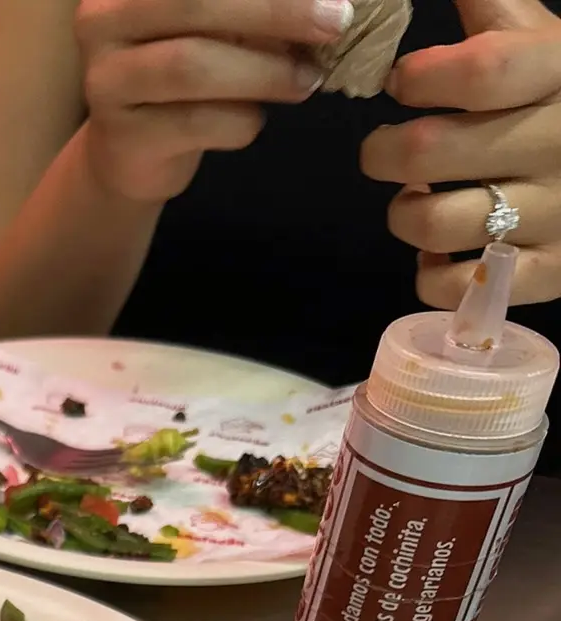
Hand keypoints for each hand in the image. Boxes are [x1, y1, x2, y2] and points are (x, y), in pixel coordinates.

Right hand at [77, 0, 353, 202]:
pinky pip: (194, 124)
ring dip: (264, 72)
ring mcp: (105, 81)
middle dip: (277, 10)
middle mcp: (103, 19)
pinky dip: (241, 122)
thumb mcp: (215, 16)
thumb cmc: (182, 65)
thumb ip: (253, 3)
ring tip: (307, 80)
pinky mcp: (122, 137)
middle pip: (197, 2)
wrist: (130, 151)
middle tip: (336, 21)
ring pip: (192, 66)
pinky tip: (257, 119)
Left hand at [365, 0, 560, 305]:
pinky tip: (440, 249)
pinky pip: (457, 286)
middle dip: (383, 152)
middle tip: (385, 148)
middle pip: (430, 152)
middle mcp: (559, 142)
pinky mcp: (550, 271)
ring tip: (415, 197)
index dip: (420, 78)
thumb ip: (490, 14)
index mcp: (558, 70)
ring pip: (434, 224)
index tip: (402, 83)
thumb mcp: (542, 40)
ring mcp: (555, 212)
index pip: (480, 70)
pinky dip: (430, 273)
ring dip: (404, 213)